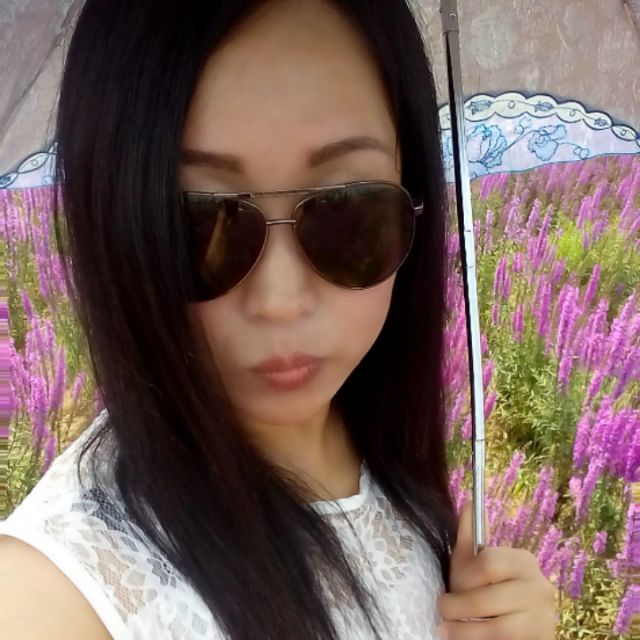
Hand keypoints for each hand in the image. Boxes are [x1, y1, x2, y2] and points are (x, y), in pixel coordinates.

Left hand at [435, 500, 557, 639]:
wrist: (522, 628)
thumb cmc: (491, 590)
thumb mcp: (477, 562)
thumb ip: (471, 536)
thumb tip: (467, 501)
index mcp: (522, 560)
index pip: (488, 563)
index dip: (463, 577)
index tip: (451, 586)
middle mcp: (538, 586)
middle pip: (488, 597)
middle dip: (459, 607)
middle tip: (443, 611)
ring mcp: (543, 617)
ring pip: (498, 628)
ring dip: (465, 632)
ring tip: (446, 631)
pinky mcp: (542, 639)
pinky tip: (463, 639)